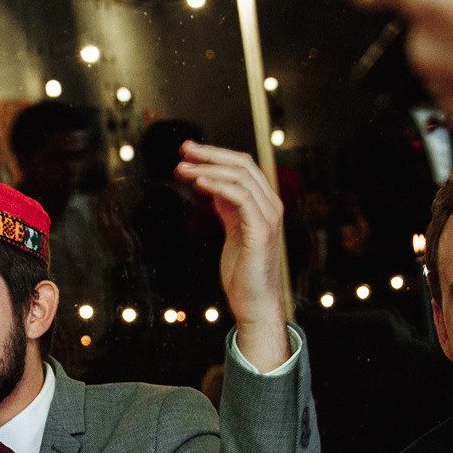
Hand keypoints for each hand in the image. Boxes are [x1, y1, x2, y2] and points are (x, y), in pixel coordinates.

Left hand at [172, 142, 287, 368]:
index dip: (216, 154)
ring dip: (208, 168)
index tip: (189, 151)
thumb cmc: (243, 272)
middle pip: (243, 165)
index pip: (243, 166)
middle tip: (183, 149)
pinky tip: (199, 182)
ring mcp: (268, 217)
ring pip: (241, 177)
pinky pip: (241, 197)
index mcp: (264, 204)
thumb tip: (212, 184)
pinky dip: (219, 186)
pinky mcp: (261, 231)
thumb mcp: (233, 231)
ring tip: (182, 168)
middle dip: (210, 154)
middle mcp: (270, 206)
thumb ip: (228, 208)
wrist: (254, 303)